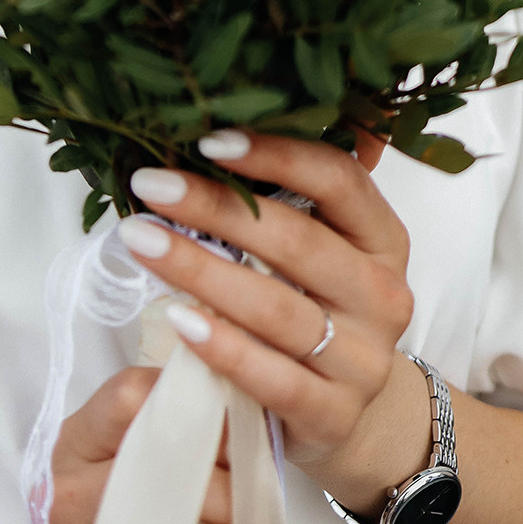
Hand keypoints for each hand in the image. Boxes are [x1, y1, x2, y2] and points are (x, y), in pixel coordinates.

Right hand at [49, 368, 234, 523]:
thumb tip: (239, 398)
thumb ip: (153, 425)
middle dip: (240, 495)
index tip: (242, 429)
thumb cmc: (93, 522)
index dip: (205, 411)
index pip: (134, 399)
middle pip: (186, 480)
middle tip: (257, 504)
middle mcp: (68, 502)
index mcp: (70, 448)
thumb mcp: (103, 461)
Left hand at [118, 133, 425, 512]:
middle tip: (148, 183)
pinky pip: (273, 378)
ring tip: (140, 239)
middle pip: (296, 241)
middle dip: (215, 207)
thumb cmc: (317, 308)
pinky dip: (222, 347)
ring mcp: (362, 360)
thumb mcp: (324, 245)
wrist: (350, 415)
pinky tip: (176, 320)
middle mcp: (382, 294)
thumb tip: (243, 108)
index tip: (206, 139)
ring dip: (200, 270)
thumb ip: (295, 190)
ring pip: (276, 308)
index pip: (338, 180)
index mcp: (382, 238)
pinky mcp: (332, 415)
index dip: (275, 154)